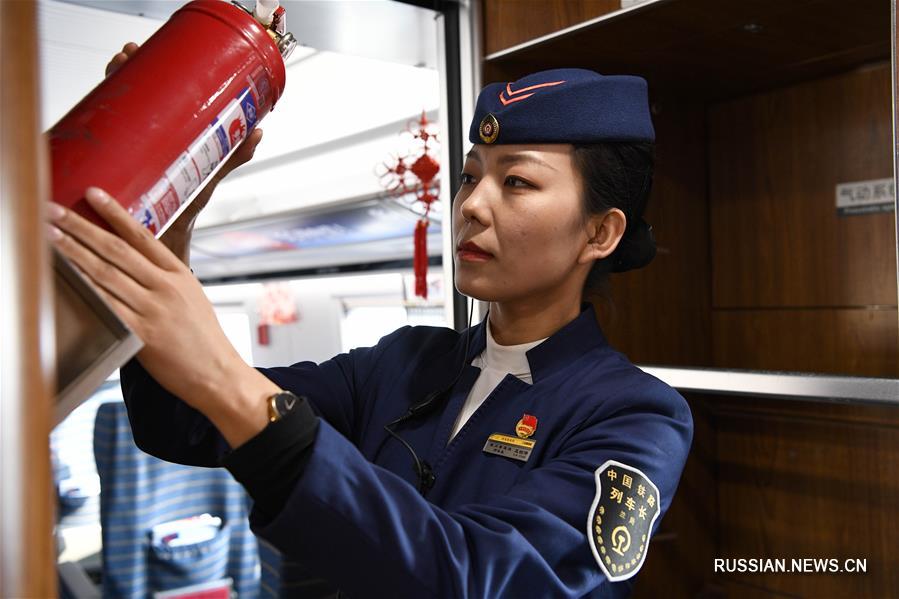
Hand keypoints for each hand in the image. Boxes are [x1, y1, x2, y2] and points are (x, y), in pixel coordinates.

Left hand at [48, 187, 276, 445]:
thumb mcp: (191, 299)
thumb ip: (164, 280)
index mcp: (179, 275)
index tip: (93, 194)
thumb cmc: (203, 340)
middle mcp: (165, 287)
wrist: (217, 374)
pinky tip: (67, 276)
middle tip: (54, 211)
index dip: (115, 213)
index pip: (143, 236)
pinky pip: (107, 305)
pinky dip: (85, 288)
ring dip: (73, 253)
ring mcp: (153, 309)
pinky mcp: (142, 334)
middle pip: (116, 249)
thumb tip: (133, 265)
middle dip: (81, 227)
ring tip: (50, 237)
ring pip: (106, 273)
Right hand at [104, 42, 264, 263]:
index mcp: (161, 134)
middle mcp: (139, 139)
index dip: (141, 70)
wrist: (167, 236)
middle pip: (126, 96)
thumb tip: (257, 131)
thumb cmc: (186, 203)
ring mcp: (123, 153)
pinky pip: (97, 145)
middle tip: (127, 56)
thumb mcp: (210, 174)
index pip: (147, 92)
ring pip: (110, 114)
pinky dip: (90, 126)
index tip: (138, 52)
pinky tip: (92, 111)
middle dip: (124, 72)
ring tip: (116, 70)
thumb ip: (232, 156)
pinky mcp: (110, 170)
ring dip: (109, 89)